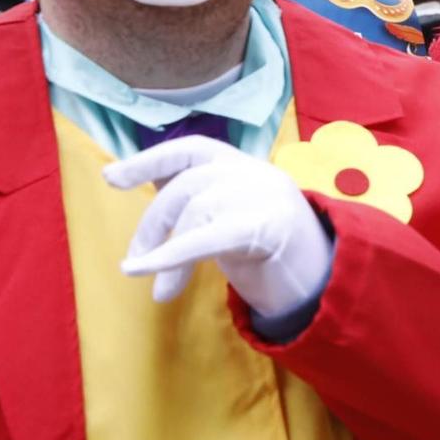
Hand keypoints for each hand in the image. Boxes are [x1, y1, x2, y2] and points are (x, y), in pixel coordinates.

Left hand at [103, 136, 334, 318]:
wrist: (328, 281)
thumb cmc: (274, 252)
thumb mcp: (233, 214)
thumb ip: (201, 195)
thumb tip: (146, 179)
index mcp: (248, 166)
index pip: (193, 149)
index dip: (149, 160)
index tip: (110, 177)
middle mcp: (257, 173)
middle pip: (188, 186)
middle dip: (154, 224)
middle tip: (133, 262)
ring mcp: (266, 197)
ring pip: (196, 211)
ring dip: (165, 253)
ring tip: (160, 289)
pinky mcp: (268, 229)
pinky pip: (208, 237)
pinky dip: (171, 255)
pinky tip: (145, 271)